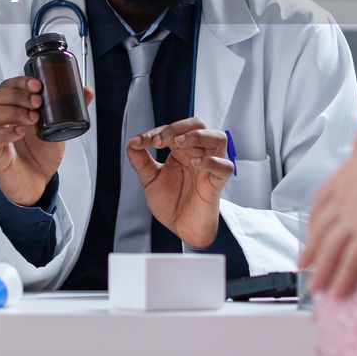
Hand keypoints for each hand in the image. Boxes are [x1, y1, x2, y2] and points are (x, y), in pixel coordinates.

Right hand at [0, 77, 92, 206]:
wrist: (38, 181)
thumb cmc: (42, 152)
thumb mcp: (58, 126)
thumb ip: (70, 108)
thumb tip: (87, 90)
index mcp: (10, 107)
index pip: (6, 85)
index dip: (19, 82)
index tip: (37, 85)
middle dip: (17, 95)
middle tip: (38, 102)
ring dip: (13, 112)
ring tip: (33, 118)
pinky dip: (6, 132)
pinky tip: (21, 131)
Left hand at [126, 118, 233, 248]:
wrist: (182, 229)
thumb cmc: (172, 203)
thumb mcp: (151, 180)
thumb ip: (141, 162)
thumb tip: (131, 144)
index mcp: (182, 151)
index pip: (173, 130)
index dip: (154, 132)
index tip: (138, 143)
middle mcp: (198, 154)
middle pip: (197, 125)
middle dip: (177, 128)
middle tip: (159, 141)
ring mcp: (209, 167)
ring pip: (218, 138)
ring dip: (197, 136)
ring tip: (178, 143)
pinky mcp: (217, 183)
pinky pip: (225, 167)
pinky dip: (212, 161)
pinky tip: (195, 162)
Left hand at [299, 118, 356, 298]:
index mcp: (347, 173)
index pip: (321, 199)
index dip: (313, 217)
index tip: (309, 230)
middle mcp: (344, 195)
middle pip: (320, 228)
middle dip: (310, 248)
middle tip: (303, 265)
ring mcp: (353, 214)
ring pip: (330, 249)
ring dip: (321, 271)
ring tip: (316, 288)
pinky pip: (351, 261)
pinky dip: (343, 279)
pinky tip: (339, 294)